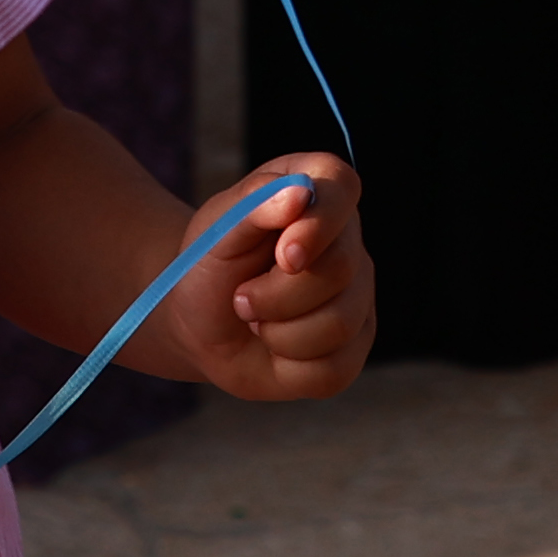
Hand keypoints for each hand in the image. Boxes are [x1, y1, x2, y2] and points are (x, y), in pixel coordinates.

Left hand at [164, 154, 368, 401]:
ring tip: (256, 319)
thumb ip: (255, 202)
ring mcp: (358, 298)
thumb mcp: (217, 228)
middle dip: (276, 294)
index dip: (320, 223)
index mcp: (317, 193)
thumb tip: (300, 194)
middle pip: (339, 268)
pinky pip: (333, 368)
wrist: (199, 322)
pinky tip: (274, 346)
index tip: (284, 254)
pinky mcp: (353, 350)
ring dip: (277, 331)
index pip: (342, 188)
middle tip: (241, 298)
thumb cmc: (211, 265)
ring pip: (339, 323)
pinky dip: (288, 363)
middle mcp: (348, 243)